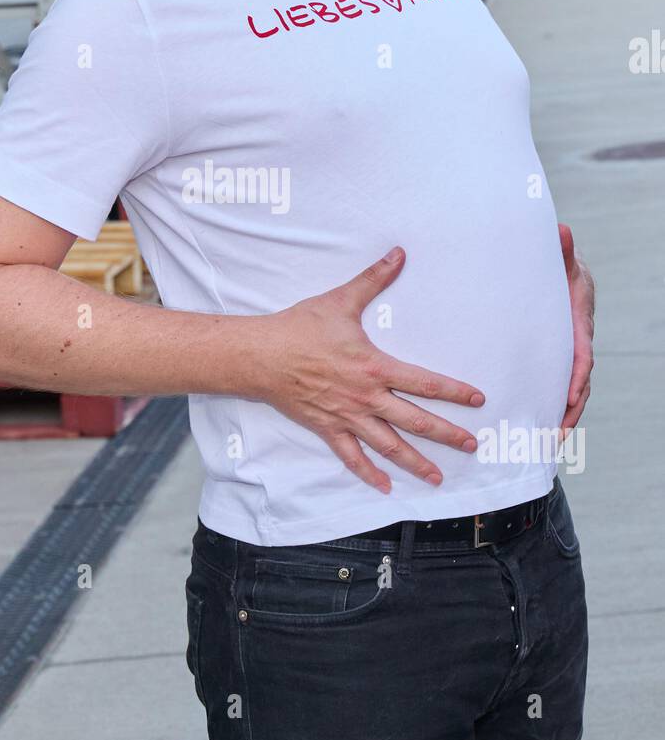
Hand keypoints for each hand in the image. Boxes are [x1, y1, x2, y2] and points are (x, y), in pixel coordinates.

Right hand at [261, 247, 485, 493]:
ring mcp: (347, 417)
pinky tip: (384, 486)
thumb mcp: (341, 300)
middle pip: (415, 421)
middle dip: (446, 434)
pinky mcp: (328, 428)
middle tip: (472, 446)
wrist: (262, 356)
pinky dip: (368, 473)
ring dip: (415, 462)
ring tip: (438, 477)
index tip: (477, 400)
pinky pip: (351, 456)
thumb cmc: (301, 328)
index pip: (424, 382)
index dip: (453, 392)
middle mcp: (366, 397)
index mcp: (374, 367)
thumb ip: (373, 279)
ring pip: (389, 445)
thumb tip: (398, 253)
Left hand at [558, 223, 594, 435]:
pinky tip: (541, 427)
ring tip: (550, 441)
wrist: (562, 273)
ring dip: (564, 415)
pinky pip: (558, 384)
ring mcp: (568, 353)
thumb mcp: (562, 259)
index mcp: (579, 323)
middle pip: (580, 381)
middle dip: (572, 407)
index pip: (582, 354)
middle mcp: (577, 342)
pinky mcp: (556, 358)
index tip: (572, 394)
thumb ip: (562, 249)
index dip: (578, 375)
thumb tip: (562, 229)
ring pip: (571, 389)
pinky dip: (553, 406)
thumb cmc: (560, 267)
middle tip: (559, 432)